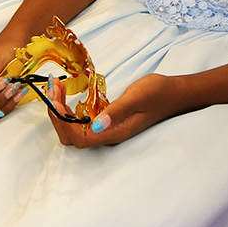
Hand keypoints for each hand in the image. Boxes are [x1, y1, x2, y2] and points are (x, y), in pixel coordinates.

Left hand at [46, 73, 178, 147]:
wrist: (174, 93)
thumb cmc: (158, 93)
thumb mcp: (137, 97)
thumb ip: (117, 111)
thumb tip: (96, 126)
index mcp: (115, 133)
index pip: (80, 139)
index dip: (63, 123)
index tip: (57, 100)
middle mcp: (108, 134)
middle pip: (72, 137)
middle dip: (57, 115)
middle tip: (53, 88)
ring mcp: (106, 128)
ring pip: (74, 128)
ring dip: (61, 110)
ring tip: (57, 87)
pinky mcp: (106, 120)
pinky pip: (81, 119)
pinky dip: (69, 107)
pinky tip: (68, 92)